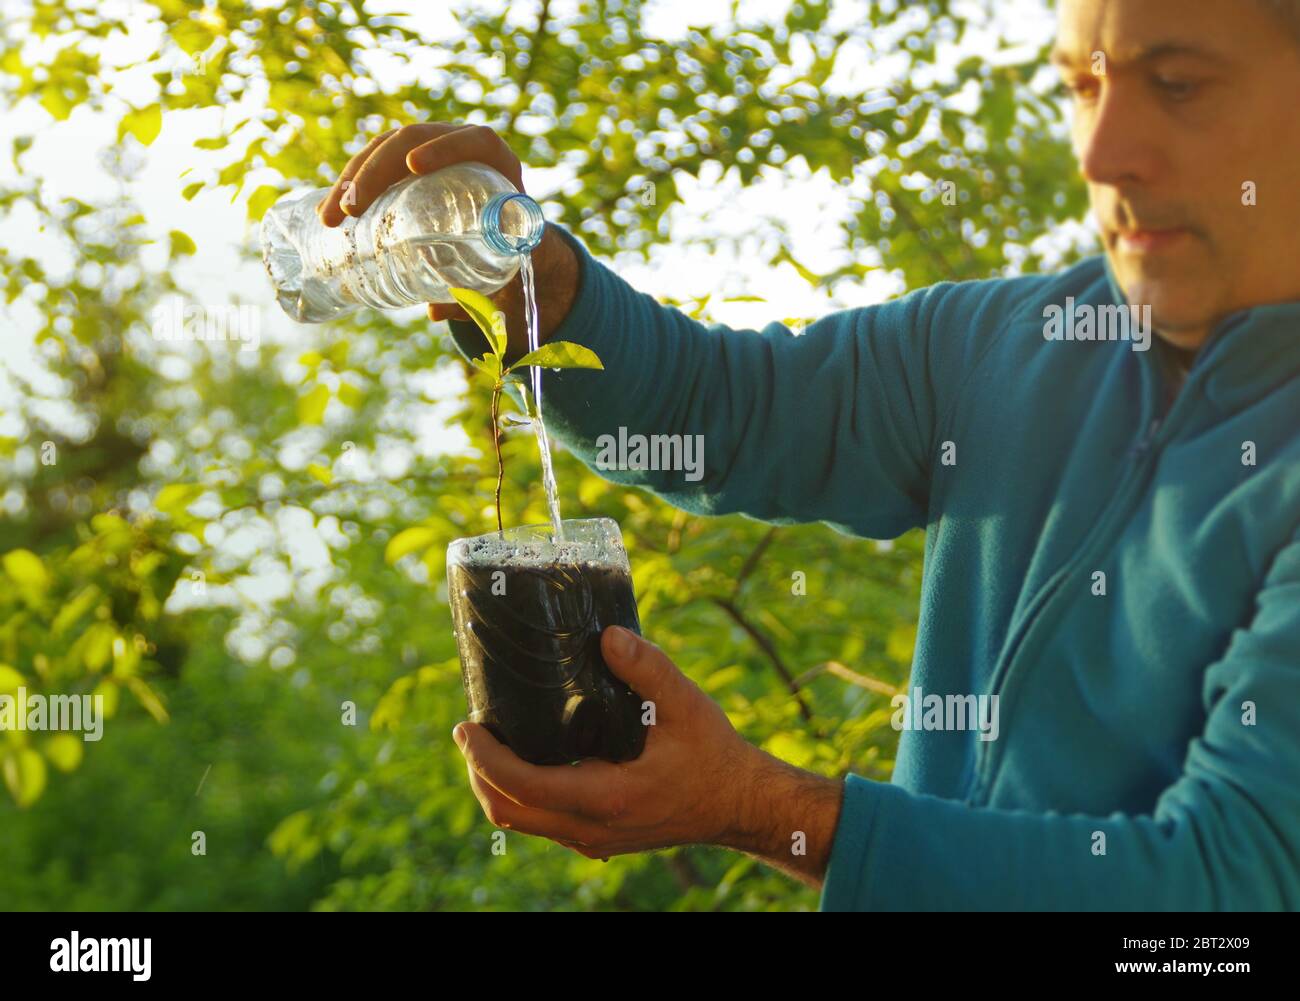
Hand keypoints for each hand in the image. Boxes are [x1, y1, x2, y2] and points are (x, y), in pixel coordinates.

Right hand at [317, 123, 576, 348]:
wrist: (507, 243)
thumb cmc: (510, 253)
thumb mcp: (505, 268)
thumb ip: (482, 288)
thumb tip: (436, 310)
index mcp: (498, 164)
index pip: (475, 141)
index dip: (445, 147)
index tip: (415, 166)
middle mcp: (461, 149)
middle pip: (414, 141)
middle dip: (375, 171)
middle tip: (352, 209)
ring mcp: (430, 152)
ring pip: (385, 150)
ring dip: (351, 179)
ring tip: (330, 217)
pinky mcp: (406, 166)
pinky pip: (374, 164)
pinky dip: (350, 185)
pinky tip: (330, 210)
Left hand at [452, 625, 845, 885]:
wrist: (738, 804)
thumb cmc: (712, 754)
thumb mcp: (685, 704)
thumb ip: (647, 668)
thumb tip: (607, 635)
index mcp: (606, 797)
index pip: (521, 787)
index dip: (485, 757)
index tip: (468, 725)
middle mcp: (592, 828)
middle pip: (508, 812)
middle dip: (478, 773)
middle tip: (471, 730)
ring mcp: (592, 839)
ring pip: (522, 822)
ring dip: (497, 785)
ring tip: (491, 740)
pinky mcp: (597, 838)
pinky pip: (543, 823)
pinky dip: (522, 795)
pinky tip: (528, 759)